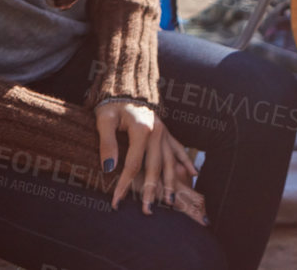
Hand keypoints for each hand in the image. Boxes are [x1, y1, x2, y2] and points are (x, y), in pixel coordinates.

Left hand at [95, 101, 201, 221]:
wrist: (126, 87)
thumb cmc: (112, 104)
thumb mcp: (104, 121)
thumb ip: (107, 143)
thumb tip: (109, 168)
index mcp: (142, 130)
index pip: (133, 165)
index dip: (124, 185)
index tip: (115, 202)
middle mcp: (157, 132)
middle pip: (155, 167)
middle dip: (150, 190)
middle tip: (147, 210)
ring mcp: (164, 132)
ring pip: (169, 161)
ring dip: (169, 182)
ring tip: (169, 201)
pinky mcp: (166, 132)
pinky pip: (178, 149)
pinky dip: (185, 162)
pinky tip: (193, 174)